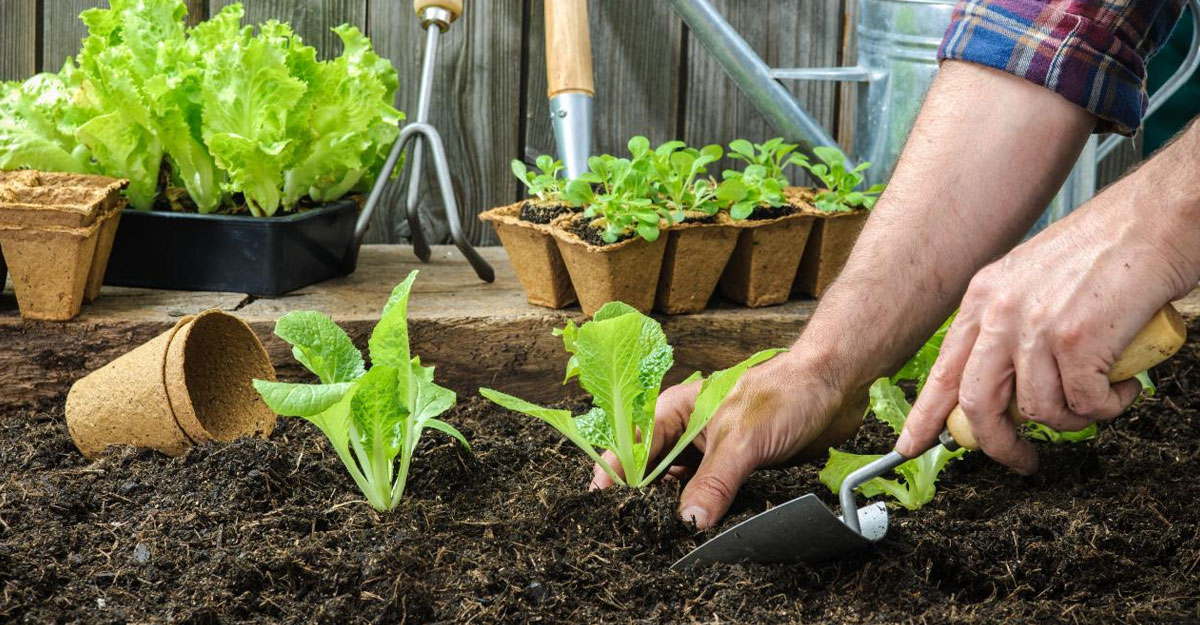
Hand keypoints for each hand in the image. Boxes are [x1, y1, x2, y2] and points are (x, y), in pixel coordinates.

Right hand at [590, 353, 865, 528]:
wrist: (836, 386)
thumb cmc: (786, 393)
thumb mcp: (742, 440)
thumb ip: (714, 483)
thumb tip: (688, 523)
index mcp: (675, 411)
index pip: (631, 448)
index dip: (614, 477)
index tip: (601, 509)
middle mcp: (688, 432)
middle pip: (651, 473)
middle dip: (643, 502)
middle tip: (633, 536)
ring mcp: (711, 452)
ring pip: (681, 488)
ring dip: (676, 511)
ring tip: (663, 542)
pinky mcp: (736, 469)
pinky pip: (711, 497)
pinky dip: (706, 514)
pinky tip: (704, 534)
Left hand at [895, 190, 1197, 472]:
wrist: (1155, 220)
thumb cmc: (1107, 250)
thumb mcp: (1033, 280)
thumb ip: (1010, 326)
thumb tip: (1008, 385)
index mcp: (983, 297)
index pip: (943, 370)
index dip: (926, 415)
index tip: (911, 445)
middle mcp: (1000, 312)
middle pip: (977, 403)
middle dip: (998, 444)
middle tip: (1021, 460)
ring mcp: (1035, 327)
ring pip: (1039, 411)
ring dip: (1074, 419)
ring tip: (1099, 398)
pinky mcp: (1076, 341)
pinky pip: (1084, 405)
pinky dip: (1107, 407)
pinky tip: (1121, 385)